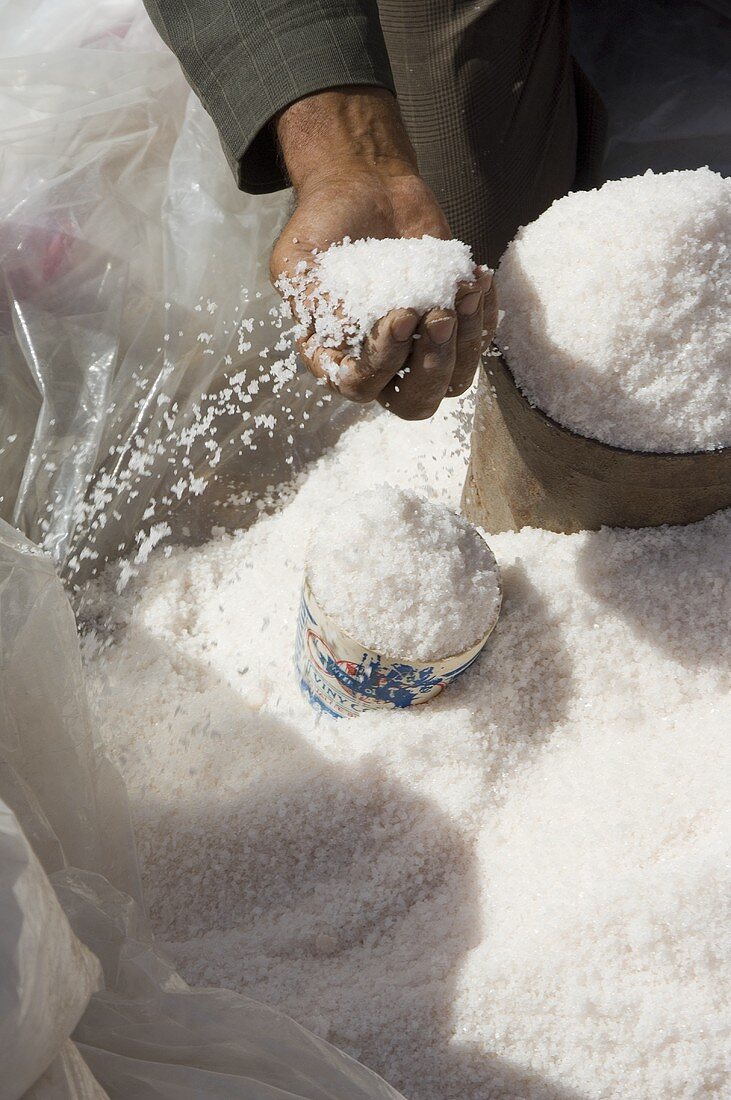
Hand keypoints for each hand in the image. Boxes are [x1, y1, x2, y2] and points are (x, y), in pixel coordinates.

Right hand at [270, 88, 496, 419]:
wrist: (363, 187)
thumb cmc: (324, 224)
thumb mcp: (300, 259)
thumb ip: (316, 300)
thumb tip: (349, 333)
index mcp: (335, 359)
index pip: (362, 386)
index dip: (383, 361)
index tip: (400, 315)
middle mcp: (379, 365)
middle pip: (414, 402)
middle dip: (432, 364)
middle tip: (440, 315)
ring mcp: (420, 349)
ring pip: (454, 379)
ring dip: (466, 340)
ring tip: (465, 290)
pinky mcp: (454, 325)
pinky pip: (479, 342)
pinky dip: (484, 314)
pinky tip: (477, 278)